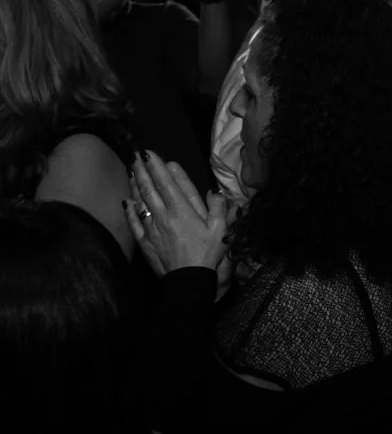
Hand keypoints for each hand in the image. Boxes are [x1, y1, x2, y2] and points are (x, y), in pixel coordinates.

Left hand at [124, 151, 229, 283]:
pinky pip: (134, 221)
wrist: (187, 279)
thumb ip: (219, 207)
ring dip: (135, 184)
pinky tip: (127, 200)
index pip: (166, 183)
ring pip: (140, 201)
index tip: (149, 153)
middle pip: (150, 188)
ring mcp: (151, 228)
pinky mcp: (144, 241)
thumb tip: (214, 191)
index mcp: (182, 210)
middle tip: (135, 155)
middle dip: (142, 169)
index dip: (156, 166)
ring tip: (131, 170)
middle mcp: (163, 215)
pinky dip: (129, 209)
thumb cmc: (207, 254)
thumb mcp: (221, 230)